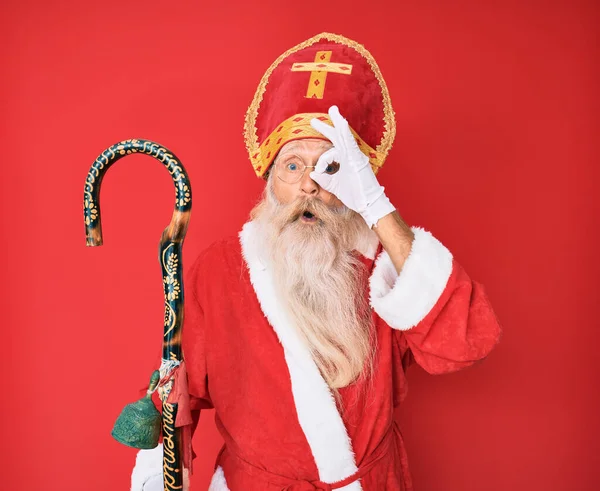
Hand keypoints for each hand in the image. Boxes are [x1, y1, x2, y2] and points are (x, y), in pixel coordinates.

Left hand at [310, 106, 394, 227]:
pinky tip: (341, 122)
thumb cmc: (354, 195)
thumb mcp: (334, 186)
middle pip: (337, 137)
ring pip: (344, 135)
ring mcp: (354, 156)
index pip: (328, 154)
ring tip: (333, 110)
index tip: (318, 172)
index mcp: (345, 160)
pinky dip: (346, 133)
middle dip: (326, 127)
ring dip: (338, 122)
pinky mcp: (357, 160)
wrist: (368, 203)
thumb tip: (313, 173)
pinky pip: (350, 143)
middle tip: (314, 119)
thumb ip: (324, 179)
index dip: (321, 163)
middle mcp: (350, 155)